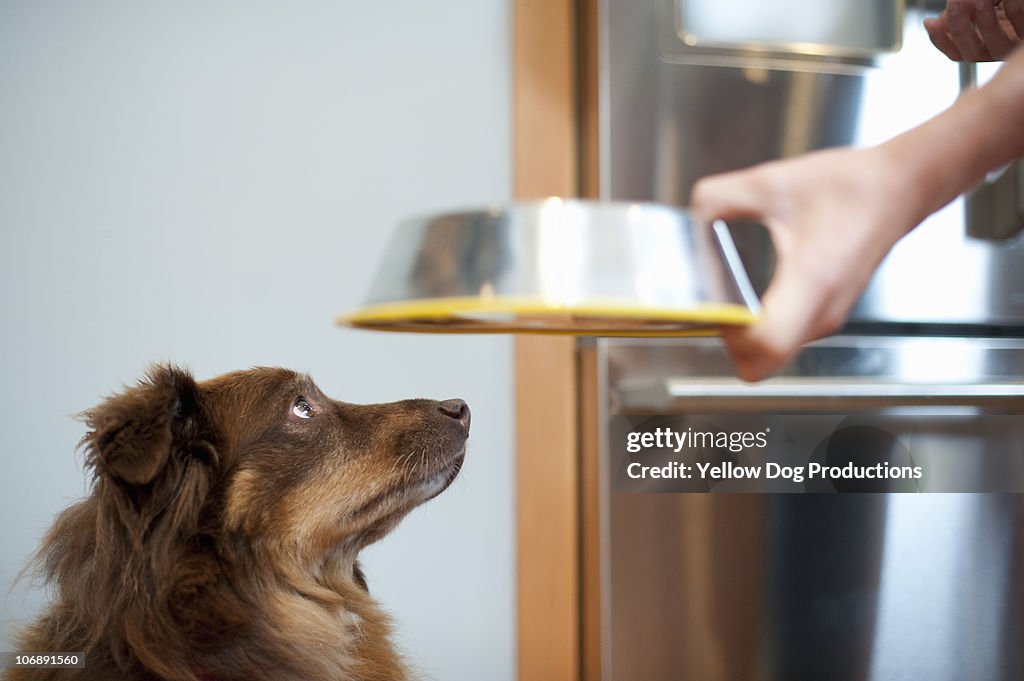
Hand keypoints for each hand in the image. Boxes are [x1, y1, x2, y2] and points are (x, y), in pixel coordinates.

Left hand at [689, 147, 918, 380]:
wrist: (899, 188)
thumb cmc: (849, 187)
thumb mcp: (773, 181)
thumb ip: (719, 198)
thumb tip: (687, 220)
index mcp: (812, 281)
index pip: (766, 345)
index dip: (731, 337)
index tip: (714, 307)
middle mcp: (822, 311)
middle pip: (762, 362)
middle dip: (729, 341)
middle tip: (712, 305)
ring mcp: (825, 319)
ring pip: (771, 356)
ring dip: (743, 337)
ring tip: (725, 298)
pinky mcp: (823, 316)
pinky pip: (782, 340)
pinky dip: (759, 329)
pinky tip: (745, 296)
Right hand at [924, 0, 1023, 61]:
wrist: (1022, 2)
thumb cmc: (1006, 4)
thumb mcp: (981, 6)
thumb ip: (963, 13)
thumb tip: (932, 23)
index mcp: (981, 44)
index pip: (955, 52)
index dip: (940, 40)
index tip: (929, 21)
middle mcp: (997, 50)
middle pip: (971, 53)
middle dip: (960, 27)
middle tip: (955, 2)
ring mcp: (1016, 48)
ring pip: (995, 47)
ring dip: (985, 20)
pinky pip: (1021, 28)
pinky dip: (1012, 11)